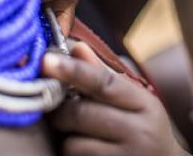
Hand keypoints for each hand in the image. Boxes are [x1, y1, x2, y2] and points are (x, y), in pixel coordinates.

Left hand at [44, 43, 187, 155]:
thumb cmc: (143, 128)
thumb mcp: (134, 100)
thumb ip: (104, 74)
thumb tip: (77, 47)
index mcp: (145, 104)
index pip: (105, 83)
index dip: (73, 70)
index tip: (47, 60)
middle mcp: (139, 132)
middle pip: (82, 114)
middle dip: (60, 110)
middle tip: (57, 108)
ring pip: (73, 143)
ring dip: (66, 137)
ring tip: (80, 134)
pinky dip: (71, 153)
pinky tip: (85, 149)